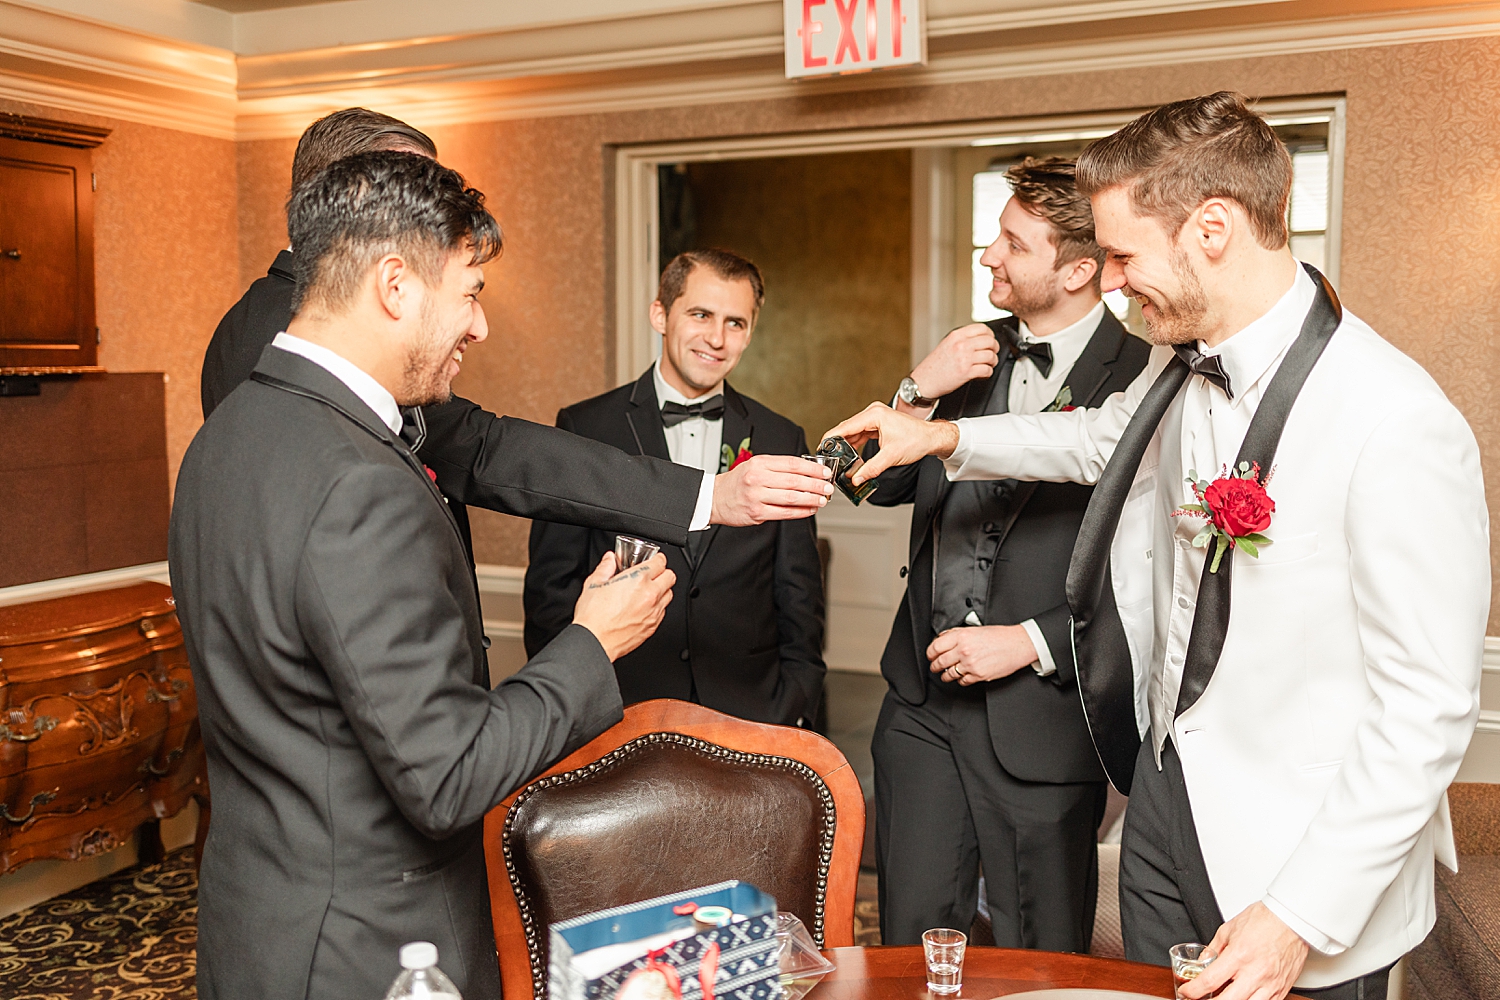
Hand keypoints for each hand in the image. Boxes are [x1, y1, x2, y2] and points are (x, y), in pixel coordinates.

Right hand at [572, 552, 675, 660]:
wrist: (595, 642)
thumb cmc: (593, 617)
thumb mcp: (594, 584)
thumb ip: (605, 568)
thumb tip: (610, 559)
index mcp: (638, 580)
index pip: (659, 562)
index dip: (656, 559)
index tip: (654, 560)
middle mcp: (650, 595)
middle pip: (670, 577)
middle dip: (662, 573)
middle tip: (653, 574)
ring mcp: (654, 612)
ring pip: (669, 595)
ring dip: (662, 590)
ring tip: (648, 591)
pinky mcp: (653, 627)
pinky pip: (663, 612)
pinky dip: (657, 607)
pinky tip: (644, 607)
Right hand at [711, 454, 831, 525]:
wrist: (715, 498)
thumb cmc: (738, 482)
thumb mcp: (755, 466)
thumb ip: (778, 467)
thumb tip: (807, 471)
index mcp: (759, 463)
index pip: (792, 464)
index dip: (812, 468)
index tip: (824, 472)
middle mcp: (757, 478)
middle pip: (794, 481)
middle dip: (815, 484)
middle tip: (828, 487)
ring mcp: (757, 496)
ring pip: (791, 498)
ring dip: (811, 499)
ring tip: (822, 499)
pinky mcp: (757, 513)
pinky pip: (784, 513)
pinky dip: (801, 512)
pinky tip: (810, 509)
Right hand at [822, 403, 958, 484]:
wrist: (931, 438)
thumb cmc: (917, 440)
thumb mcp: (891, 457)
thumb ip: (871, 468)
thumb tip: (857, 478)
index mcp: (874, 415)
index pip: (845, 426)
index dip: (831, 438)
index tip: (822, 447)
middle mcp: (873, 413)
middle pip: (847, 428)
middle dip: (838, 444)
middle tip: (829, 457)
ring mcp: (875, 418)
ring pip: (853, 432)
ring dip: (847, 445)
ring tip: (840, 459)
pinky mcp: (878, 424)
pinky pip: (861, 433)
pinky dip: (856, 444)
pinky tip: (852, 455)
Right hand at [906, 324, 1000, 405]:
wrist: (924, 382)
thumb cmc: (934, 366)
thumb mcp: (947, 344)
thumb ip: (963, 339)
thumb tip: (981, 338)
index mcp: (956, 336)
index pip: (982, 328)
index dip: (990, 335)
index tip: (990, 341)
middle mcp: (961, 345)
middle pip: (990, 341)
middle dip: (994, 349)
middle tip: (991, 354)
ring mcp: (964, 358)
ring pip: (991, 356)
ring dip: (992, 362)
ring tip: (987, 365)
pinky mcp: (966, 372)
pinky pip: (987, 370)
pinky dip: (988, 373)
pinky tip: (982, 374)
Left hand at [928, 625, 1037, 683]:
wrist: (1018, 645)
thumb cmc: (999, 636)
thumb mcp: (974, 629)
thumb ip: (956, 634)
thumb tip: (942, 638)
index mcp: (962, 637)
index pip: (935, 647)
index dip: (930, 653)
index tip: (930, 656)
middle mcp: (964, 650)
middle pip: (939, 662)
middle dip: (934, 666)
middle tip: (934, 667)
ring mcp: (971, 664)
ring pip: (949, 674)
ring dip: (945, 675)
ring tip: (946, 674)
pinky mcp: (978, 675)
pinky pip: (962, 681)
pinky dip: (960, 680)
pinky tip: (962, 676)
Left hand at [1182, 902, 1309, 999]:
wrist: (1293, 920)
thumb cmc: (1265, 920)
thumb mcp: (1230, 929)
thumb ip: (1214, 948)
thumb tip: (1203, 961)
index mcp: (1239, 955)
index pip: (1210, 981)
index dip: (1193, 990)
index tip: (1187, 991)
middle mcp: (1255, 973)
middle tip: (1200, 999)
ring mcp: (1270, 984)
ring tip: (1221, 998)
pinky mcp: (1281, 990)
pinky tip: (1242, 998)